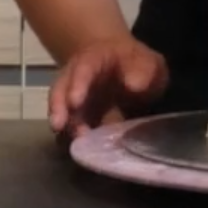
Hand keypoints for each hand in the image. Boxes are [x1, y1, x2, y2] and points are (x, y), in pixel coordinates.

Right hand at [48, 34, 168, 143]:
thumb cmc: (137, 65)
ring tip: (75, 141)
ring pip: (61, 109)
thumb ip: (143, 72)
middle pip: (61, 88)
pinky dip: (71, 136)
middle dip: (59, 107)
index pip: (83, 68)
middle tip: (59, 126)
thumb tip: (133, 85)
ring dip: (66, 125)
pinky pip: (69, 125)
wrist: (127, 69)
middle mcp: (76, 76)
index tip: (74, 102)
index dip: (77, 84)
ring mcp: (72, 96)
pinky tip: (78, 148)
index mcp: (93, 59)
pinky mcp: (76, 116)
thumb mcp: (148, 63)